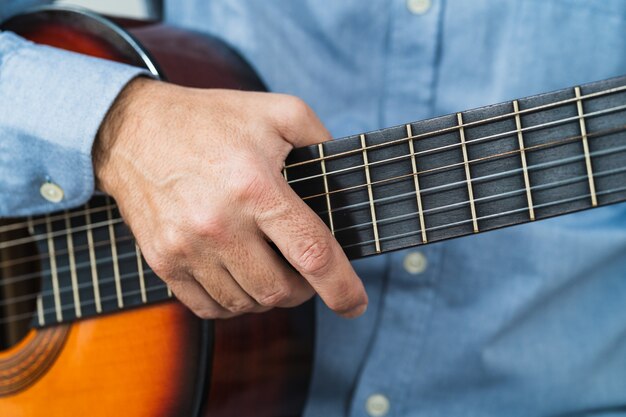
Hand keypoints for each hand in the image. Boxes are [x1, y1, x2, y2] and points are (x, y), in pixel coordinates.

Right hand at [93, 78, 367, 318]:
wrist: (133, 130)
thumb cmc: (210, 120)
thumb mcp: (277, 111)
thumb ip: (321, 139)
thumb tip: (346, 179)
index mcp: (256, 188)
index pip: (312, 254)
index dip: (341, 287)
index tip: (355, 304)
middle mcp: (220, 225)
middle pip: (279, 290)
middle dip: (303, 289)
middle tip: (304, 270)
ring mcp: (187, 248)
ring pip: (246, 304)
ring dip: (269, 295)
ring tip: (271, 268)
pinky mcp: (163, 262)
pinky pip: (209, 308)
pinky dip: (234, 302)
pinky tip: (239, 277)